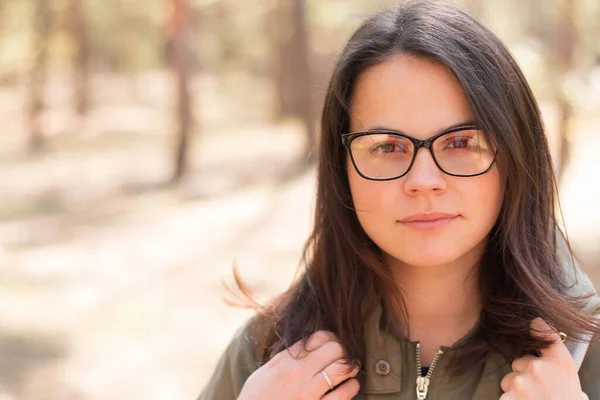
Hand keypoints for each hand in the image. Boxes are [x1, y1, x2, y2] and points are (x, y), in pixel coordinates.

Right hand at [238, 330, 359, 399]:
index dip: (331, 338)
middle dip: (343, 352)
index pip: (318, 337)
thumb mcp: (266, 371)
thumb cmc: (257, 398)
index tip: (332, 344)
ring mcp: (308, 393)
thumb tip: (307, 346)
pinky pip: (343, 395)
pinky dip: (350, 388)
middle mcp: (298, 374)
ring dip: (350, 368)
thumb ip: (287, 358)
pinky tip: (348, 388)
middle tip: (343, 358)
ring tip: (348, 372)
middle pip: (335, 349)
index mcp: (286, 361)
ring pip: (343, 368)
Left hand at [500, 318, 583, 399]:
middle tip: (540, 391)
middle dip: (525, 374)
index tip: (532, 321)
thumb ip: (556, 362)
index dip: (537, 325)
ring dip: (516, 389)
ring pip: (509, 378)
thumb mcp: (570, 381)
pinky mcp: (507, 398)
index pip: (546, 335)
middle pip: (520, 361)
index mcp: (560, 364)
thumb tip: (540, 337)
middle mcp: (539, 369)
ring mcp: (521, 383)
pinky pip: (505, 395)